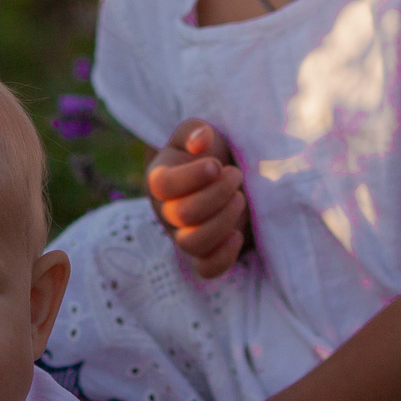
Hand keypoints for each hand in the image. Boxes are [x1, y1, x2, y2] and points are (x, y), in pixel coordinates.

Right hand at [146, 119, 247, 279]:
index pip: (162, 186)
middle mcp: (166, 211)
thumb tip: (200, 142)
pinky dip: (223, 257)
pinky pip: (206, 269)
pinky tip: (238, 235)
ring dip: (222, 222)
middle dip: (216, 194)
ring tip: (241, 199)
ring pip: (192, 243)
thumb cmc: (209, 151)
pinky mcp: (204, 254)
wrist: (223, 175)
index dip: (190, 177)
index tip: (216, 165)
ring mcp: (183, 235)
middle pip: (182, 214)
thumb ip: (195, 130)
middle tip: (236, 175)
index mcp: (159, 180)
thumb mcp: (200, 132)